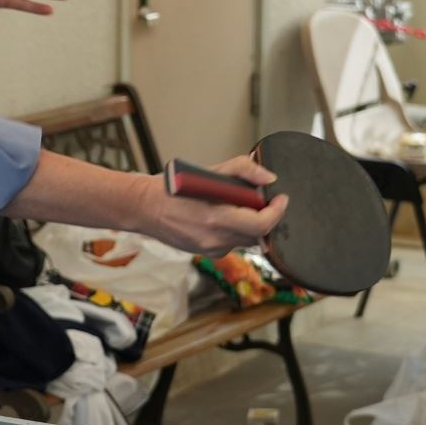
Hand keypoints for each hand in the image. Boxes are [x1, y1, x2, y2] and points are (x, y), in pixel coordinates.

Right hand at [142, 151, 287, 256]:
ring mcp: (210, 249)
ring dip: (249, 224)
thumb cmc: (172, 188)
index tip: (281, 199)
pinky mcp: (206, 253)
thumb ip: (242, 171)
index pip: (261, 224)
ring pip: (245, 240)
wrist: (144, 208)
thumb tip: (268, 179)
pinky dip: (234, 230)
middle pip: (258, 234)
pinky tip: (221, 216)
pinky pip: (231, 243)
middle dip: (265, 216)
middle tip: (262, 199)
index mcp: (216, 218)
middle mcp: (215, 239)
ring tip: (236, 205)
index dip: (277, 212)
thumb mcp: (207, 171)